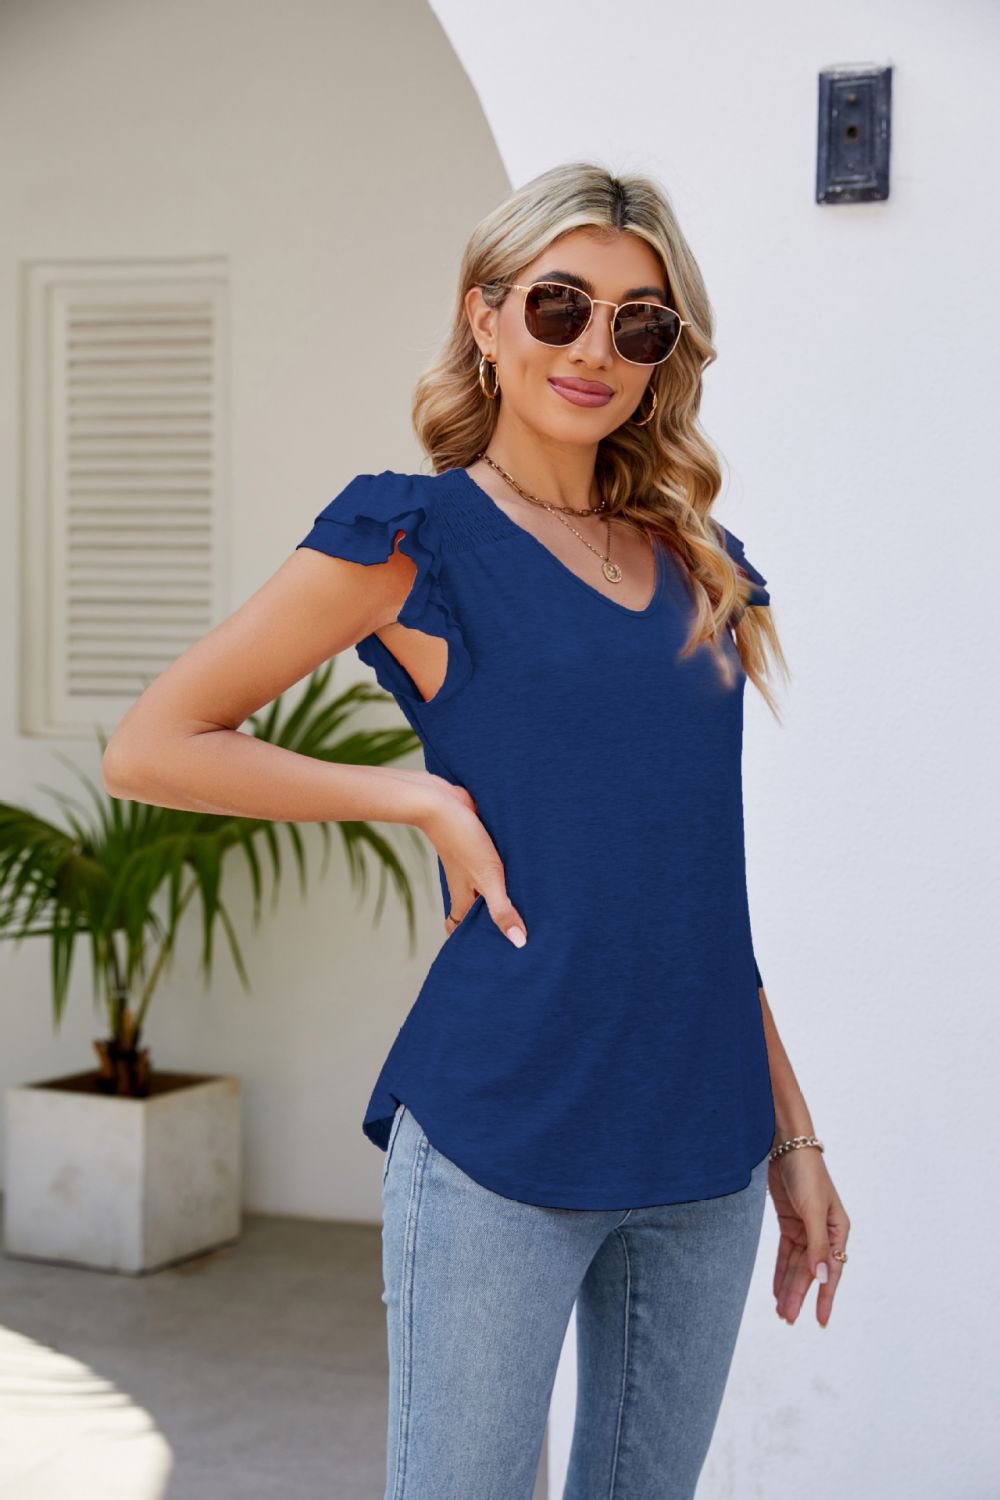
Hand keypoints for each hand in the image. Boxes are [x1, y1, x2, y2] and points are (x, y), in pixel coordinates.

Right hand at [418, 775, 527, 948]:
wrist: (441, 801)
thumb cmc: (463, 841)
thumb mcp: (488, 878)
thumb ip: (502, 909)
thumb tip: (518, 942)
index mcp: (462, 895)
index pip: (460, 926)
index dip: (469, 939)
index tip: (485, 951)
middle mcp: (464, 882)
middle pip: (474, 907)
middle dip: (489, 918)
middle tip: (516, 929)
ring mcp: (469, 862)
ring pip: (481, 883)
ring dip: (498, 891)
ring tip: (526, 901)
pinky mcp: (476, 844)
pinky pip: (489, 862)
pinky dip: (500, 868)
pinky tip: (520, 866)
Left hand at [768, 1145, 849, 1327]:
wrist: (787, 1146)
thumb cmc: (808, 1174)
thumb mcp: (813, 1211)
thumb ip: (817, 1246)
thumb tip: (821, 1279)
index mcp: (838, 1231)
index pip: (832, 1271)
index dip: (825, 1297)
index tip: (820, 1321)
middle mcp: (824, 1233)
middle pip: (811, 1271)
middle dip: (800, 1295)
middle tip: (788, 1319)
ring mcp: (806, 1228)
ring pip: (797, 1265)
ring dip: (789, 1287)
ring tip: (781, 1312)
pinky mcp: (790, 1222)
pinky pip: (786, 1253)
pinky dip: (781, 1271)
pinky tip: (777, 1290)